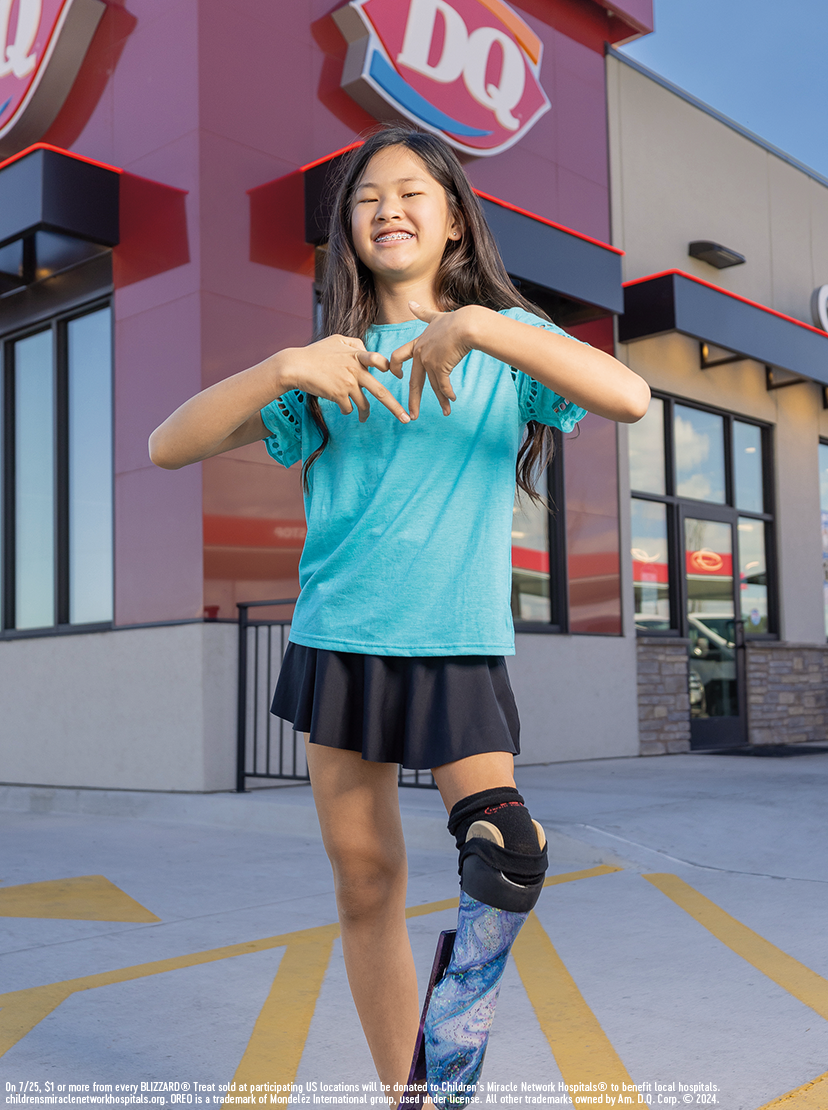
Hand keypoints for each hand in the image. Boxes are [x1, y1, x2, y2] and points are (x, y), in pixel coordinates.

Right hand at [283, 335, 409, 422]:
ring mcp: (347, 384)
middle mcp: (356, 370)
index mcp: (357, 355)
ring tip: (363, 418)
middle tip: (406, 419)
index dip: (390, 368)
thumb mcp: (336, 340)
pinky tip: (342, 409)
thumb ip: (354, 343)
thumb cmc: (315, 352)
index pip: (380, 361)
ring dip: (364, 414)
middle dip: (395, 407)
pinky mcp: (338, 395)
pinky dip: (347, 411)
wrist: (295, 366)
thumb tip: (366, 349)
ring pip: (363, 404)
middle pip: (380, 392)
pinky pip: (348, 408)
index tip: (398, 377)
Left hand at [388, 303, 474, 417]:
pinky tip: (453, 400)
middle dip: (414, 400)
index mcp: (418, 343)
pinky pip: (443, 385)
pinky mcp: (440, 366)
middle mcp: (421, 354)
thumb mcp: (436, 317)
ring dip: (441, 400)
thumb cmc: (456, 320)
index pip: (398, 356)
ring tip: (445, 412)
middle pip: (414, 382)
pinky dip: (448, 394)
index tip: (397, 376)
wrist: (467, 324)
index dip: (395, 366)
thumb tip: (410, 302)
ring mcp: (429, 361)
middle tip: (412, 415)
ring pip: (433, 386)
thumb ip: (423, 313)